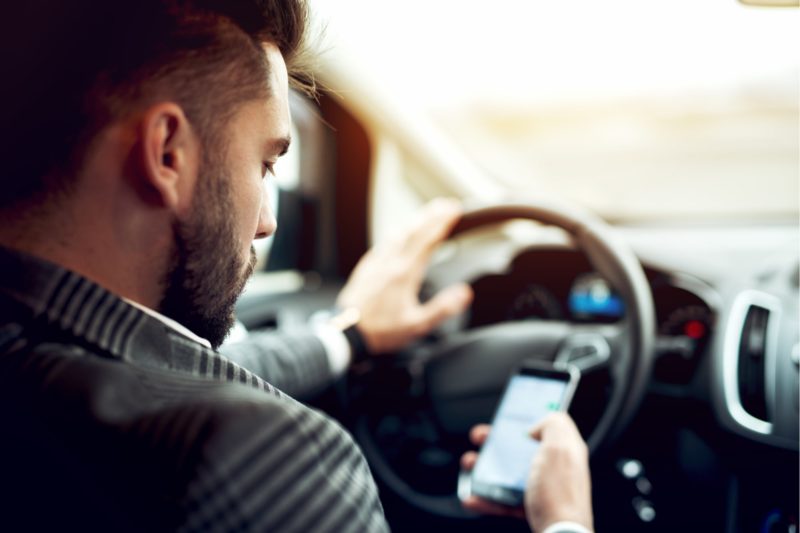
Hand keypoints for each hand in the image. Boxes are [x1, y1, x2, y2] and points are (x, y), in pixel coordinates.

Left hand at [335, 198, 472, 353]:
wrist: (347, 332)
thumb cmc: (382, 330)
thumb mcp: (417, 325)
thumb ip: (442, 308)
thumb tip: (464, 293)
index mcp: (405, 274)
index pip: (428, 240)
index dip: (442, 223)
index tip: (454, 210)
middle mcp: (391, 263)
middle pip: (414, 231)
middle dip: (431, 215)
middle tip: (446, 204)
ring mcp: (377, 263)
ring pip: (398, 233)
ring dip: (414, 221)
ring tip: (426, 214)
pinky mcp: (367, 267)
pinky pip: (384, 243)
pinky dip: (397, 232)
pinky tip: (398, 233)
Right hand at [460, 414, 592, 531]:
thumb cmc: (561, 495)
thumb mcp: (561, 446)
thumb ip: (554, 424)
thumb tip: (537, 428)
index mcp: (564, 450)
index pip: (546, 426)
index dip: (525, 419)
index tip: (505, 417)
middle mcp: (554, 469)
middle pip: (520, 449)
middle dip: (495, 442)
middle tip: (480, 438)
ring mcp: (541, 490)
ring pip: (507, 475)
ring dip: (484, 469)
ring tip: (469, 466)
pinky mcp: (529, 510)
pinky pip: (502, 501)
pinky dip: (485, 499)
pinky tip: (472, 497)